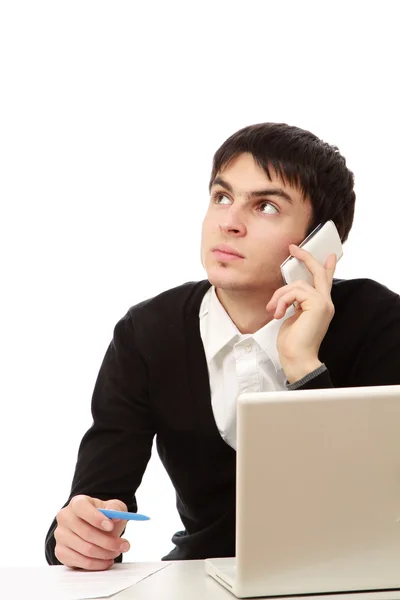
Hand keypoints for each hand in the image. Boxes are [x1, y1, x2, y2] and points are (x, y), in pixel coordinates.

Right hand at [54, 495, 129, 570]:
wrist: (94, 528)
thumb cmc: (103, 516)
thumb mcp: (113, 508)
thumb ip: (116, 509)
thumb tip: (115, 516)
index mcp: (77, 503)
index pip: (82, 508)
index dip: (96, 518)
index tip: (111, 526)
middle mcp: (65, 517)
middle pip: (86, 532)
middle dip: (109, 541)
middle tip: (123, 544)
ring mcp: (61, 535)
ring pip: (86, 549)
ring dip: (105, 553)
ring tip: (116, 551)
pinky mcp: (61, 552)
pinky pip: (81, 562)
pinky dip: (98, 564)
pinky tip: (107, 560)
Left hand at [266, 244, 336, 383]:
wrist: (297, 358)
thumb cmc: (292, 343)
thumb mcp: (292, 317)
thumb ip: (295, 303)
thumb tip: (289, 293)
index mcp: (320, 306)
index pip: (325, 281)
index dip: (326, 266)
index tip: (327, 255)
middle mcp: (325, 303)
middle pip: (318, 273)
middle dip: (306, 258)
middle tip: (293, 248)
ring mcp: (323, 303)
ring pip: (297, 284)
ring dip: (280, 296)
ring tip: (273, 310)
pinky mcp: (317, 305)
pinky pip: (294, 292)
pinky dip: (281, 300)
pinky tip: (277, 313)